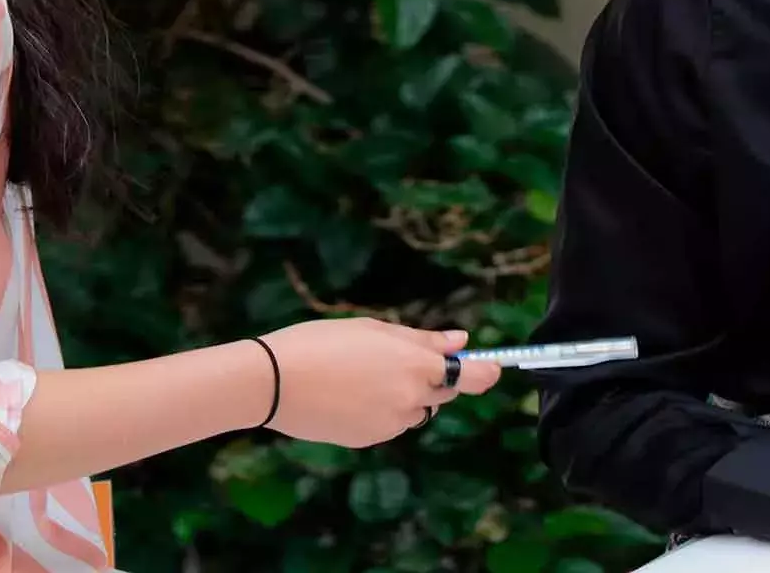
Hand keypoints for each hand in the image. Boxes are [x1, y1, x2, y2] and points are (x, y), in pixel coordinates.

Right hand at [258, 318, 501, 447]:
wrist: (273, 382)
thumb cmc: (321, 343)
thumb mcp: (374, 330)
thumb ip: (422, 339)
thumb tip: (461, 340)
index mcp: (417, 366)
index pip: (472, 375)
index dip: (487, 371)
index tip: (496, 367)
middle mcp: (412, 400)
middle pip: (445, 393)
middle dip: (436, 379)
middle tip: (401, 360)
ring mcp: (391, 425)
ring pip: (417, 411)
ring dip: (409, 396)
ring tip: (366, 375)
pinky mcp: (369, 440)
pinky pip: (391, 425)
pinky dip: (383, 411)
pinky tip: (351, 395)